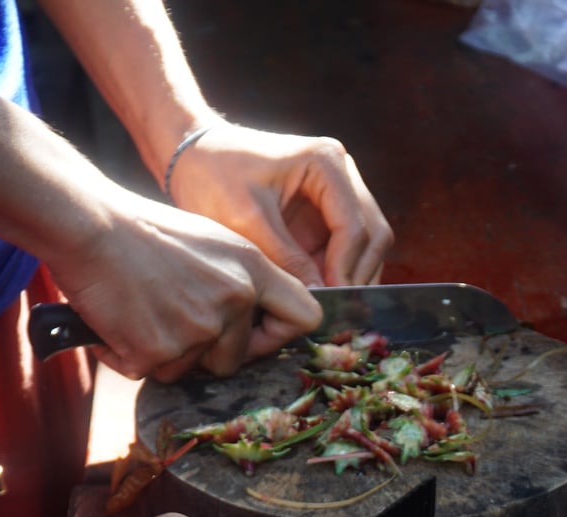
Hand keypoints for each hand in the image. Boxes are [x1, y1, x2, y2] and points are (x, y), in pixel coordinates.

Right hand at [50, 187, 322, 381]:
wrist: (88, 227)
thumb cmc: (145, 231)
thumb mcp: (213, 241)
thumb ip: (242, 278)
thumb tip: (257, 317)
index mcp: (252, 270)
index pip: (306, 317)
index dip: (281, 334)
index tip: (258, 335)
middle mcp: (234, 300)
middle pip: (236, 359)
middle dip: (206, 351)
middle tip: (171, 317)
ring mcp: (198, 329)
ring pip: (191, 369)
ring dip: (166, 353)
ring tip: (143, 309)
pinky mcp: (159, 352)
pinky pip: (151, 373)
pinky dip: (130, 355)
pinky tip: (119, 320)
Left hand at [168, 123, 393, 287]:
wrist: (192, 156)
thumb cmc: (213, 175)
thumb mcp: (245, 219)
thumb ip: (285, 257)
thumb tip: (318, 298)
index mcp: (327, 162)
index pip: (355, 225)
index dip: (346, 268)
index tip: (328, 300)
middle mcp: (342, 174)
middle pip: (373, 234)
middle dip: (356, 275)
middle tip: (336, 311)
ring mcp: (338, 194)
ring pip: (367, 245)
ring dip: (351, 277)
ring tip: (326, 307)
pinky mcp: (325, 214)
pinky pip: (345, 250)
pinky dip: (336, 274)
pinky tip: (317, 296)